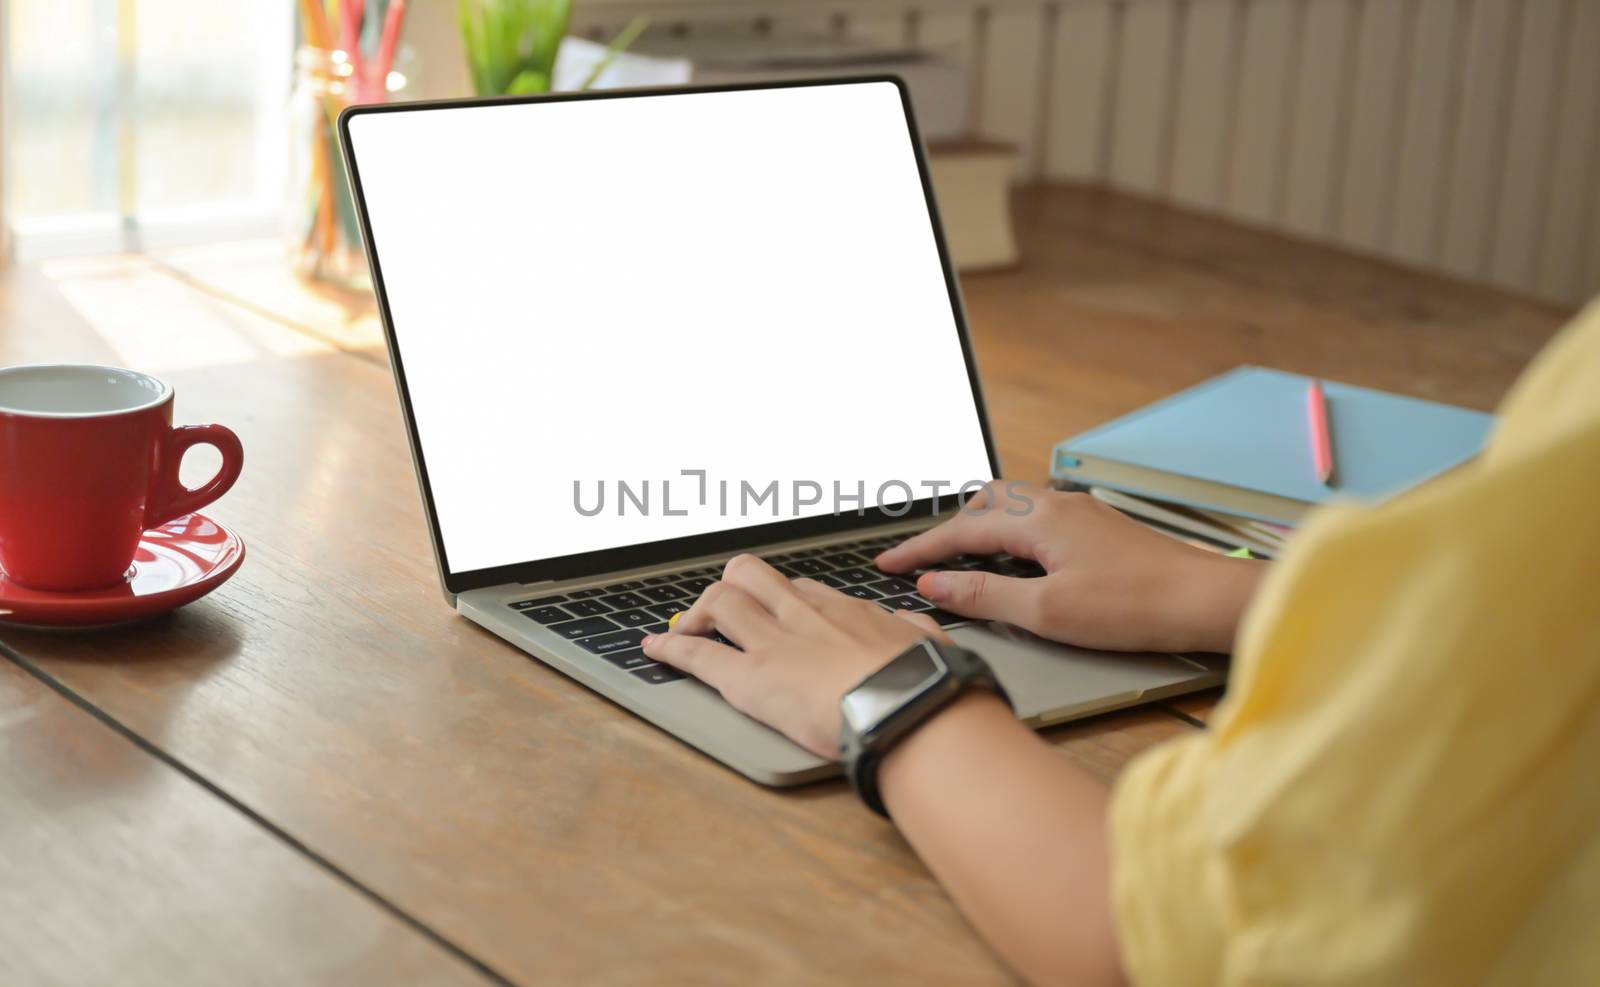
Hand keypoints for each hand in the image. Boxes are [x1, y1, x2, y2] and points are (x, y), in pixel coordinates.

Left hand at [640, 554, 948, 758]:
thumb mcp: (928, 643)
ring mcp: (772, 642)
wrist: (908, 707)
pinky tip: (655, 649)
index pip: (801, 589)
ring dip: (699, 614)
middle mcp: (803, 616)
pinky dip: (670, 648)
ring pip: (719, 601)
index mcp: (844, 611)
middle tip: (725, 613)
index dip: (779, 598)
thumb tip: (912, 624)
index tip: (774, 610)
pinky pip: (698, 653)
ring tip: (689, 631)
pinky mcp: (748, 678)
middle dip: (732, 587)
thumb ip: (914, 630)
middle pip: (751, 576)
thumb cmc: (924, 682)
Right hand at [875, 481, 1265, 653]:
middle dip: (947, 528)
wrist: (1205, 601)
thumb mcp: (1046, 610)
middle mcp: (1058, 504)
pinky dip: (1010, 532)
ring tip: (960, 555)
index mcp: (1039, 519)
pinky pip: (1039, 516)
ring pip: (1014, 506)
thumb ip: (984, 594)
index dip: (920, 550)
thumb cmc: (1135, 606)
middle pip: (985, 502)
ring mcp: (1082, 513)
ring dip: (980, 526)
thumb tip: (935, 584)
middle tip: (921, 559)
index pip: (961, 530)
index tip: (887, 565)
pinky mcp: (1100, 528)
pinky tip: (1016, 558)